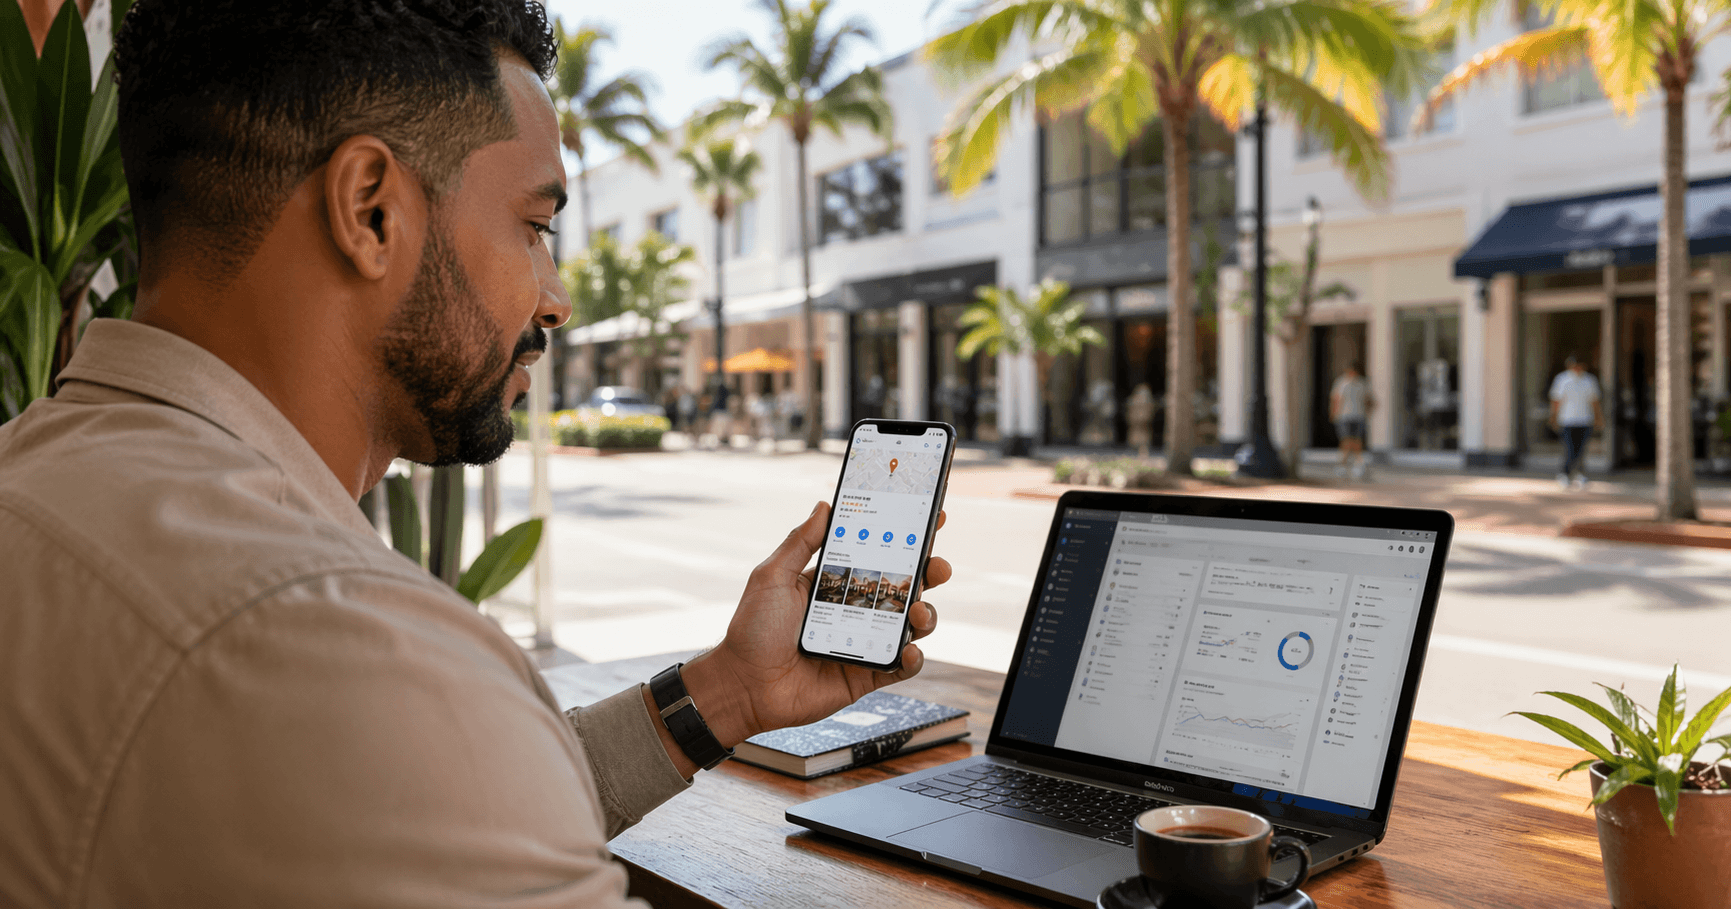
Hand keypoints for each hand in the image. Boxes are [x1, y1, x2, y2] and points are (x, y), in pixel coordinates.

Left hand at [683, 501, 949, 744]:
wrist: (743, 685)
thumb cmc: (752, 629)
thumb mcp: (773, 577)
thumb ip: (800, 542)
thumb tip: (825, 505)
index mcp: (837, 582)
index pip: (879, 554)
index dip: (908, 537)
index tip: (932, 518)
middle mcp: (856, 610)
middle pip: (905, 587)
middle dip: (929, 573)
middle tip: (938, 566)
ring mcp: (864, 643)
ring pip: (911, 626)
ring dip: (926, 616)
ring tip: (919, 611)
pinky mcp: (866, 676)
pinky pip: (900, 667)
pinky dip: (912, 659)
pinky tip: (909, 651)